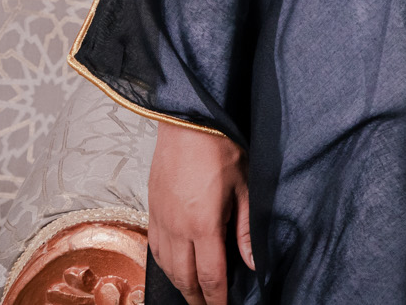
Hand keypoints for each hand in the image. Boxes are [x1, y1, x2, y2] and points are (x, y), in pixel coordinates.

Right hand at [146, 123, 253, 304]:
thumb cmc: (221, 146)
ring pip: (166, 266)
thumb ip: (248, 228)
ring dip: (180, 284)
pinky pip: (154, 247)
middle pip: (184, 278)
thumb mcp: (246, 186)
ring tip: (193, 294)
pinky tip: (173, 267)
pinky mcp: (151, 209)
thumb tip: (253, 261)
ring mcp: (160, 219)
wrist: (188, 119)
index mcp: (202, 224)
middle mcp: (176, 228)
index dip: (216, 299)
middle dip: (197, 298)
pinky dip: (164, 265)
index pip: (210, 276)